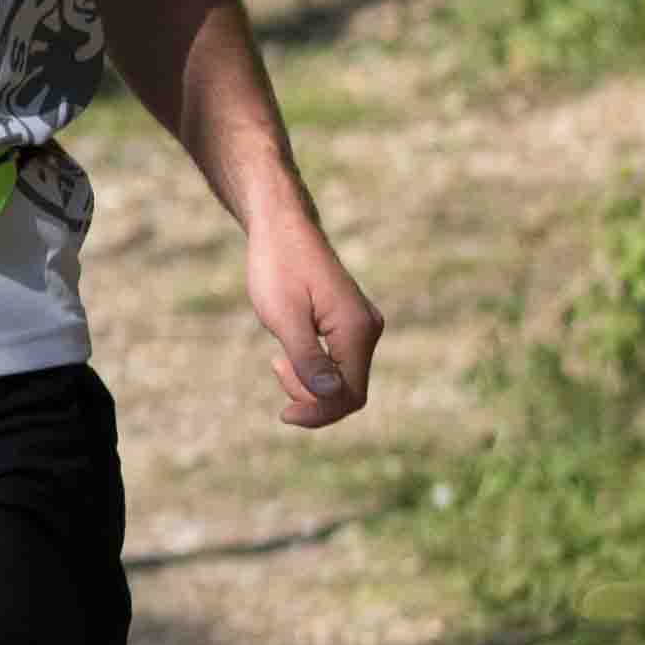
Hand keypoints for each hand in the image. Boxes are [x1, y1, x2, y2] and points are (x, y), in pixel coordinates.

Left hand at [246, 208, 383, 427]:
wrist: (281, 228)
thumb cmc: (278, 267)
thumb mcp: (283, 316)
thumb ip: (307, 358)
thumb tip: (331, 397)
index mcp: (357, 330)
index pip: (350, 395)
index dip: (320, 413)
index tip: (284, 416)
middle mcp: (369, 329)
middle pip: (349, 390)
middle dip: (311, 396)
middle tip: (275, 366)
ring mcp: (362, 326)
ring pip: (343, 377)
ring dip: (309, 380)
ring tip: (278, 356)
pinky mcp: (350, 323)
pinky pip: (339, 361)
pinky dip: (313, 366)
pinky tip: (287, 352)